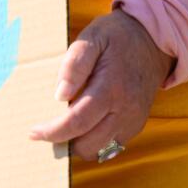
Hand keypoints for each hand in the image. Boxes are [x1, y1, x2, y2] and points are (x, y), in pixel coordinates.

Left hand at [29, 10, 174, 161]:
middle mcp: (125, 110)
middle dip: (64, 141)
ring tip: (66, 128)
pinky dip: (95, 142)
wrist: (153, 40)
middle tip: (48, 128)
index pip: (77, 122)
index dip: (52, 132)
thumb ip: (75, 64)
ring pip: (100, 151)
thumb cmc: (118, 37)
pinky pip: (111, 146)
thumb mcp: (93, 36)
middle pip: (88, 144)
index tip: (33, 133)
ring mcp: (133, 120)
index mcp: (111, 87)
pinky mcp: (137, 125)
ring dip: (80, 145)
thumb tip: (60, 94)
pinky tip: (85, 126)